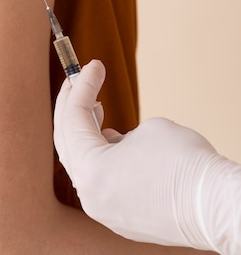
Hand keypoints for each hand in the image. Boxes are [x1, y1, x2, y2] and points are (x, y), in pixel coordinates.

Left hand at [54, 60, 240, 252]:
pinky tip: (110, 140)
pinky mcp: (121, 218)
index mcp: (90, 169)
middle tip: (79, 80)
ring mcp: (105, 210)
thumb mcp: (147, 129)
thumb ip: (117, 132)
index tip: (93, 65)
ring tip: (95, 107)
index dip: (83, 86)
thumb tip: (111, 140)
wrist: (215, 205)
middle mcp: (90, 195)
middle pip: (69, 142)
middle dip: (72, 107)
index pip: (75, 118)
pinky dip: (100, 158)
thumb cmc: (184, 163)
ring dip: (85, 132)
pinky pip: (101, 182)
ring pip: (83, 164)